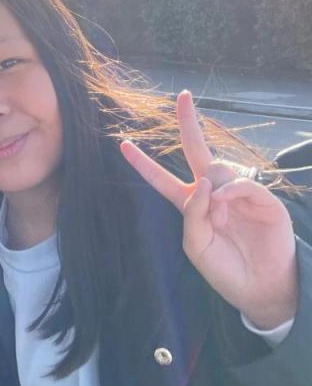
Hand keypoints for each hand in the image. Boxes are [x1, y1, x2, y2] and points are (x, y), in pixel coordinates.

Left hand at [121, 91, 297, 329]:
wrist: (260, 288)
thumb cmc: (225, 268)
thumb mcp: (196, 244)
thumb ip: (192, 213)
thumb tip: (203, 182)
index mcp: (191, 204)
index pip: (161, 179)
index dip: (142, 164)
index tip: (122, 144)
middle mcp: (213, 192)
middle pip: (196, 150)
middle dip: (188, 122)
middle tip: (182, 96)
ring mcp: (237, 192)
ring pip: (216, 168)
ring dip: (212, 191)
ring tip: (221, 220)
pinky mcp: (262, 198)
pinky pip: (240, 181)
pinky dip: (230, 190)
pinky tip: (226, 204)